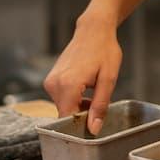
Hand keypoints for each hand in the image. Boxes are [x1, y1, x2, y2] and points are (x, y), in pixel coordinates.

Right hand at [43, 13, 122, 134]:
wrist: (94, 30)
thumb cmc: (104, 50)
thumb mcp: (109, 79)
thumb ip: (100, 105)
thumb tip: (94, 129)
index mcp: (67, 85)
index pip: (67, 119)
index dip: (81, 124)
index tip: (94, 121)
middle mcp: (54, 84)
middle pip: (65, 114)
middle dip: (81, 114)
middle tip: (98, 101)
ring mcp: (50, 81)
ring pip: (63, 107)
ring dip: (78, 105)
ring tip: (93, 90)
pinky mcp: (50, 79)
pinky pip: (60, 98)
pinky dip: (72, 98)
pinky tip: (85, 87)